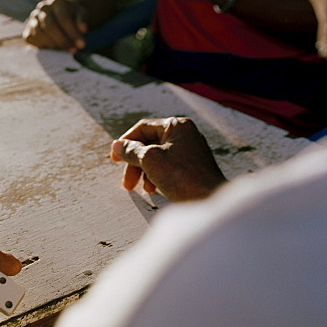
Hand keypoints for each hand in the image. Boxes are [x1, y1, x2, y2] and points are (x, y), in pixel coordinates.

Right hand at [23, 0, 86, 50]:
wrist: (61, 15)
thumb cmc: (73, 15)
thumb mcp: (81, 14)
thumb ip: (82, 20)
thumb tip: (83, 29)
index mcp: (57, 1)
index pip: (63, 18)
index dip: (72, 33)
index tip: (81, 44)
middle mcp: (43, 7)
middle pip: (50, 26)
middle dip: (63, 40)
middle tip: (73, 50)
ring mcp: (33, 17)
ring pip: (40, 33)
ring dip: (54, 45)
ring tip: (65, 49)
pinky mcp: (28, 28)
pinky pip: (32, 38)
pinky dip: (42, 45)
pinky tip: (53, 48)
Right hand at [110, 117, 226, 201]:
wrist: (210, 201)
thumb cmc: (183, 177)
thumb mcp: (150, 160)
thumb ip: (131, 150)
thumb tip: (117, 146)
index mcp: (177, 126)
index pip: (143, 128)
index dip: (126, 142)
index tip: (116, 158)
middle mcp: (185, 135)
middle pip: (150, 143)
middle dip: (135, 162)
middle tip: (127, 180)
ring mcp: (191, 151)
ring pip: (158, 156)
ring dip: (145, 171)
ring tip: (141, 188)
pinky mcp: (193, 167)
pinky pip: (169, 166)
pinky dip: (157, 176)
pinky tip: (154, 189)